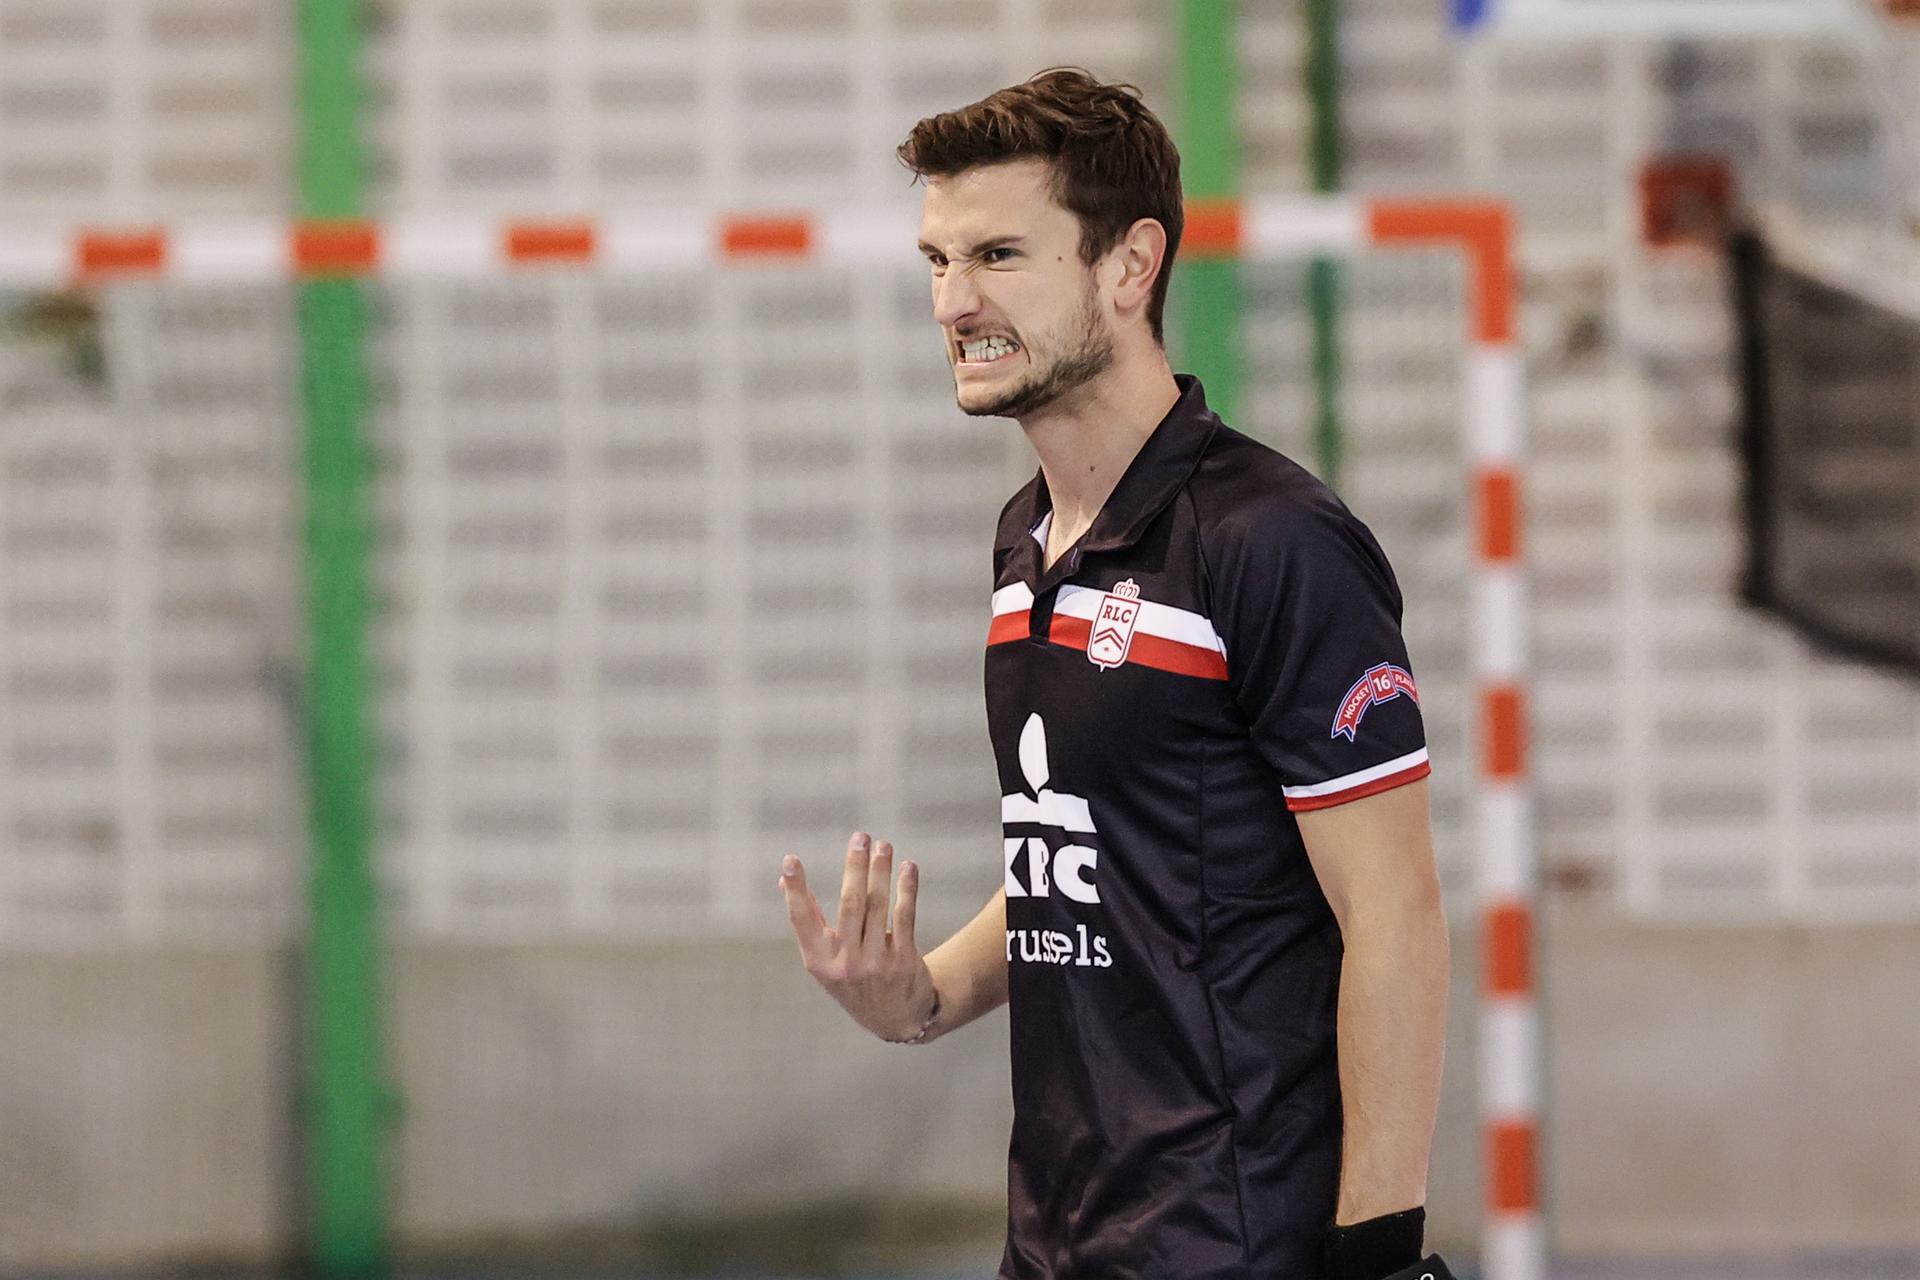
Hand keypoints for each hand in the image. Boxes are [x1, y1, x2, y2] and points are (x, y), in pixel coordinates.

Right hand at [778, 831, 937, 1041]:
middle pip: (849, 905)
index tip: (790, 860)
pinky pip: (904, 917)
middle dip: (854, 867)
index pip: (801, 919)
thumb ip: (808, 920)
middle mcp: (845, 963)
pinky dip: (906, 889)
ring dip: (880, 871)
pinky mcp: (903, 961)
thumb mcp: (825, 959)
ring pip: (878, 907)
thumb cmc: (852, 976)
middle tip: (860, 837)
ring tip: (883, 845)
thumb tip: (784, 879)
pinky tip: (908, 867)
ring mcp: (875, 963)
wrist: (895, 1018)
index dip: (794, 889)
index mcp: (818, 960)